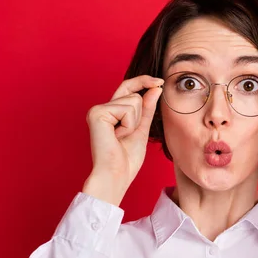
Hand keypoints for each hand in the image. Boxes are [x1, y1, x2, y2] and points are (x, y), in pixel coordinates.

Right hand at [84, 75, 163, 194]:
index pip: (128, 88)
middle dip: (139, 115)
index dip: (143, 81)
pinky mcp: (97, 113)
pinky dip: (128, 124)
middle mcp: (101, 108)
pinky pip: (127, 108)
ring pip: (133, 100)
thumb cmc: (126, 160)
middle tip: (126, 135)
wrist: (116, 175)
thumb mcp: (141, 129)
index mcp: (110, 112)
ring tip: (121, 137)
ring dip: (134, 122)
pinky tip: (117, 136)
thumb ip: (147, 108)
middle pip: (134, 93)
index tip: (160, 82)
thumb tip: (155, 88)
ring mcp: (98, 110)